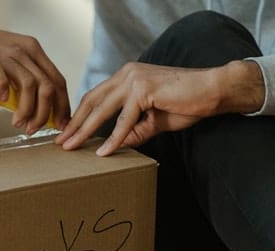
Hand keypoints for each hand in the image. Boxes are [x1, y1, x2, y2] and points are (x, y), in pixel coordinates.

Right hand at [0, 13, 69, 133]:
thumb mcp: (12, 61)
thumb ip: (24, 80)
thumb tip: (39, 112)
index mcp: (34, 52)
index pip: (58, 81)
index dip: (62, 106)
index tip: (60, 124)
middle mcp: (24, 51)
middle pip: (47, 86)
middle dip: (45, 113)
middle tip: (34, 128)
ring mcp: (6, 54)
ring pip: (29, 85)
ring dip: (27, 110)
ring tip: (18, 123)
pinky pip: (1, 76)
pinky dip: (4, 91)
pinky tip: (1, 100)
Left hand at [55, 61, 264, 154]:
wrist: (214, 91)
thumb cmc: (188, 102)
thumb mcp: (153, 120)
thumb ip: (134, 130)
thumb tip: (116, 145)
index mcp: (126, 77)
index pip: (95, 97)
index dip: (79, 115)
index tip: (67, 132)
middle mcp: (126, 74)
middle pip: (91, 101)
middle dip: (74, 123)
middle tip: (60, 142)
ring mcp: (134, 79)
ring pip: (102, 110)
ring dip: (84, 130)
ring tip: (72, 147)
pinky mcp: (144, 90)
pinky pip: (124, 120)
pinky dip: (113, 138)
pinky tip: (103, 152)